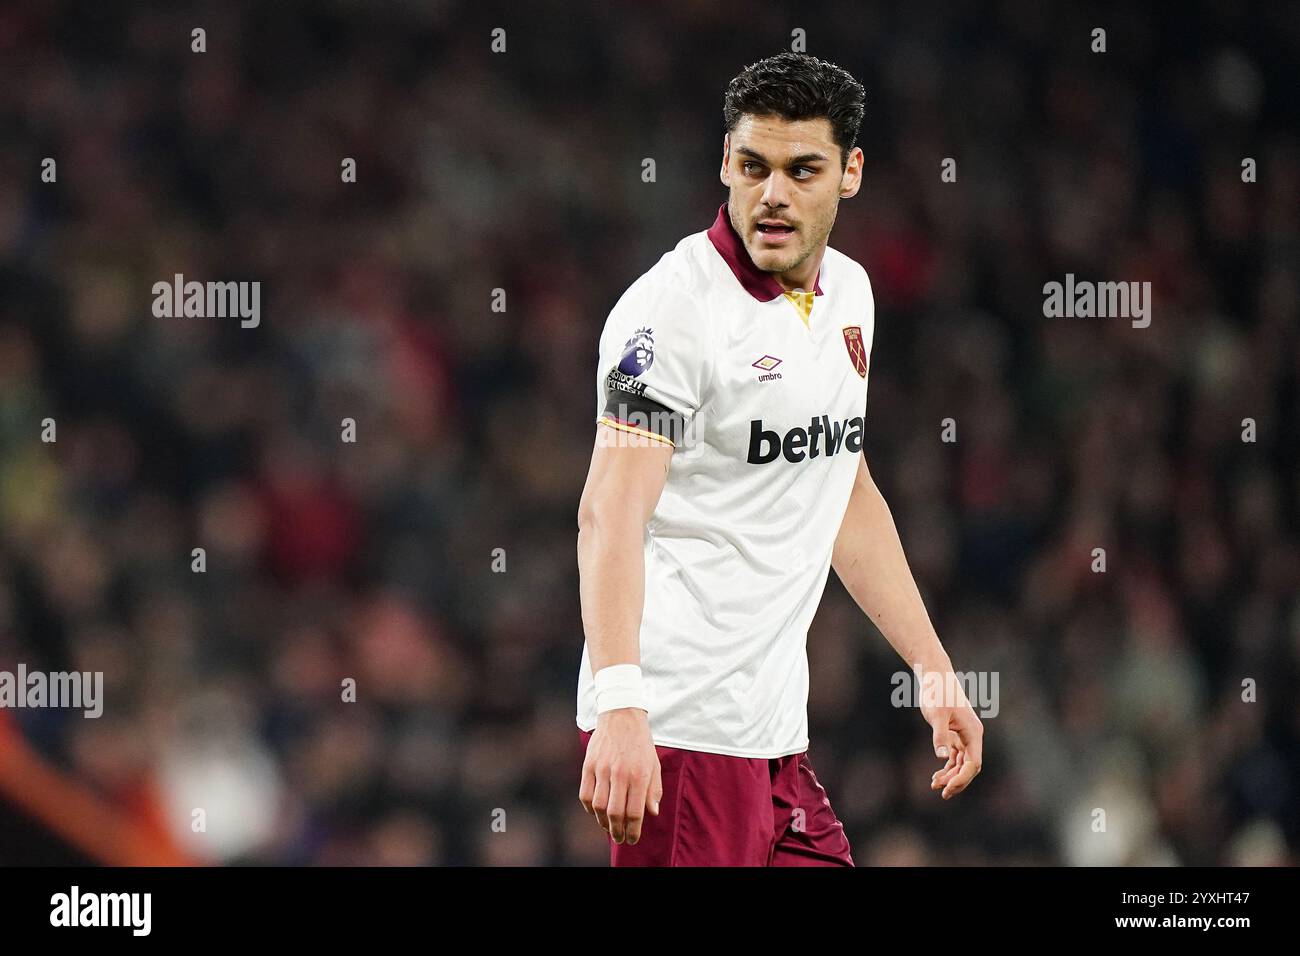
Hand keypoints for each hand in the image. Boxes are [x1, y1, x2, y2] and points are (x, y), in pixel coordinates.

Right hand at [578, 708, 662, 843]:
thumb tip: (652, 812)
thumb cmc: (640, 742)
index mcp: (639, 774)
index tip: (633, 839)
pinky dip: (589, 808)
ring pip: (598, 806)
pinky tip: (596, 812)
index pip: (635, 812)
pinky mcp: (588, 764)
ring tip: (608, 827)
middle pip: (615, 813)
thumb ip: (653, 789)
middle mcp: (620, 773)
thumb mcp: (654, 764)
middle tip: (620, 838)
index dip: (634, 830)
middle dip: (617, 831)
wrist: (622, 715)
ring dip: (602, 822)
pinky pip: (585, 794)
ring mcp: (601, 769)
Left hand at [919, 671, 983, 799]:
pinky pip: (955, 756)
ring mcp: (964, 735)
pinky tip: (937, 775)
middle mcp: (972, 736)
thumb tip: (942, 757)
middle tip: (939, 790)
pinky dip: (948, 766)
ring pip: (962, 763)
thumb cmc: (937, 692)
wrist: (935, 676)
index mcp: (973, 732)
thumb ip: (940, 735)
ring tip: (934, 784)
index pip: (973, 763)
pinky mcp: (954, 734)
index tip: (947, 787)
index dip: (962, 778)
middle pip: (969, 766)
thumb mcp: (937, 714)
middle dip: (956, 780)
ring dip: (951, 775)